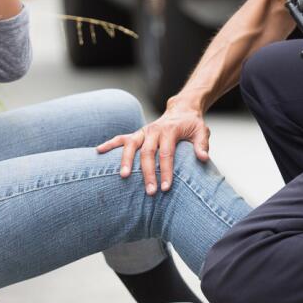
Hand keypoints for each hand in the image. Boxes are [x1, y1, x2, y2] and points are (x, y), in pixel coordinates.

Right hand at [97, 103, 211, 195]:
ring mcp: (143, 132)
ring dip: (126, 161)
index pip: (167, 153)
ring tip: (124, 177)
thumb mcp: (202, 132)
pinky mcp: (136, 134)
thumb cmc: (192, 125)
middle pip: (148, 153)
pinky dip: (109, 144)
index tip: (166, 187)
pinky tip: (98, 151)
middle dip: (147, 173)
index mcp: (170, 131)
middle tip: (150, 191)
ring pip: (131, 145)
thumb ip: (202, 144)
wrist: (182, 110)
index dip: (166, 171)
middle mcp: (154, 130)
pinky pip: (121, 138)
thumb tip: (203, 158)